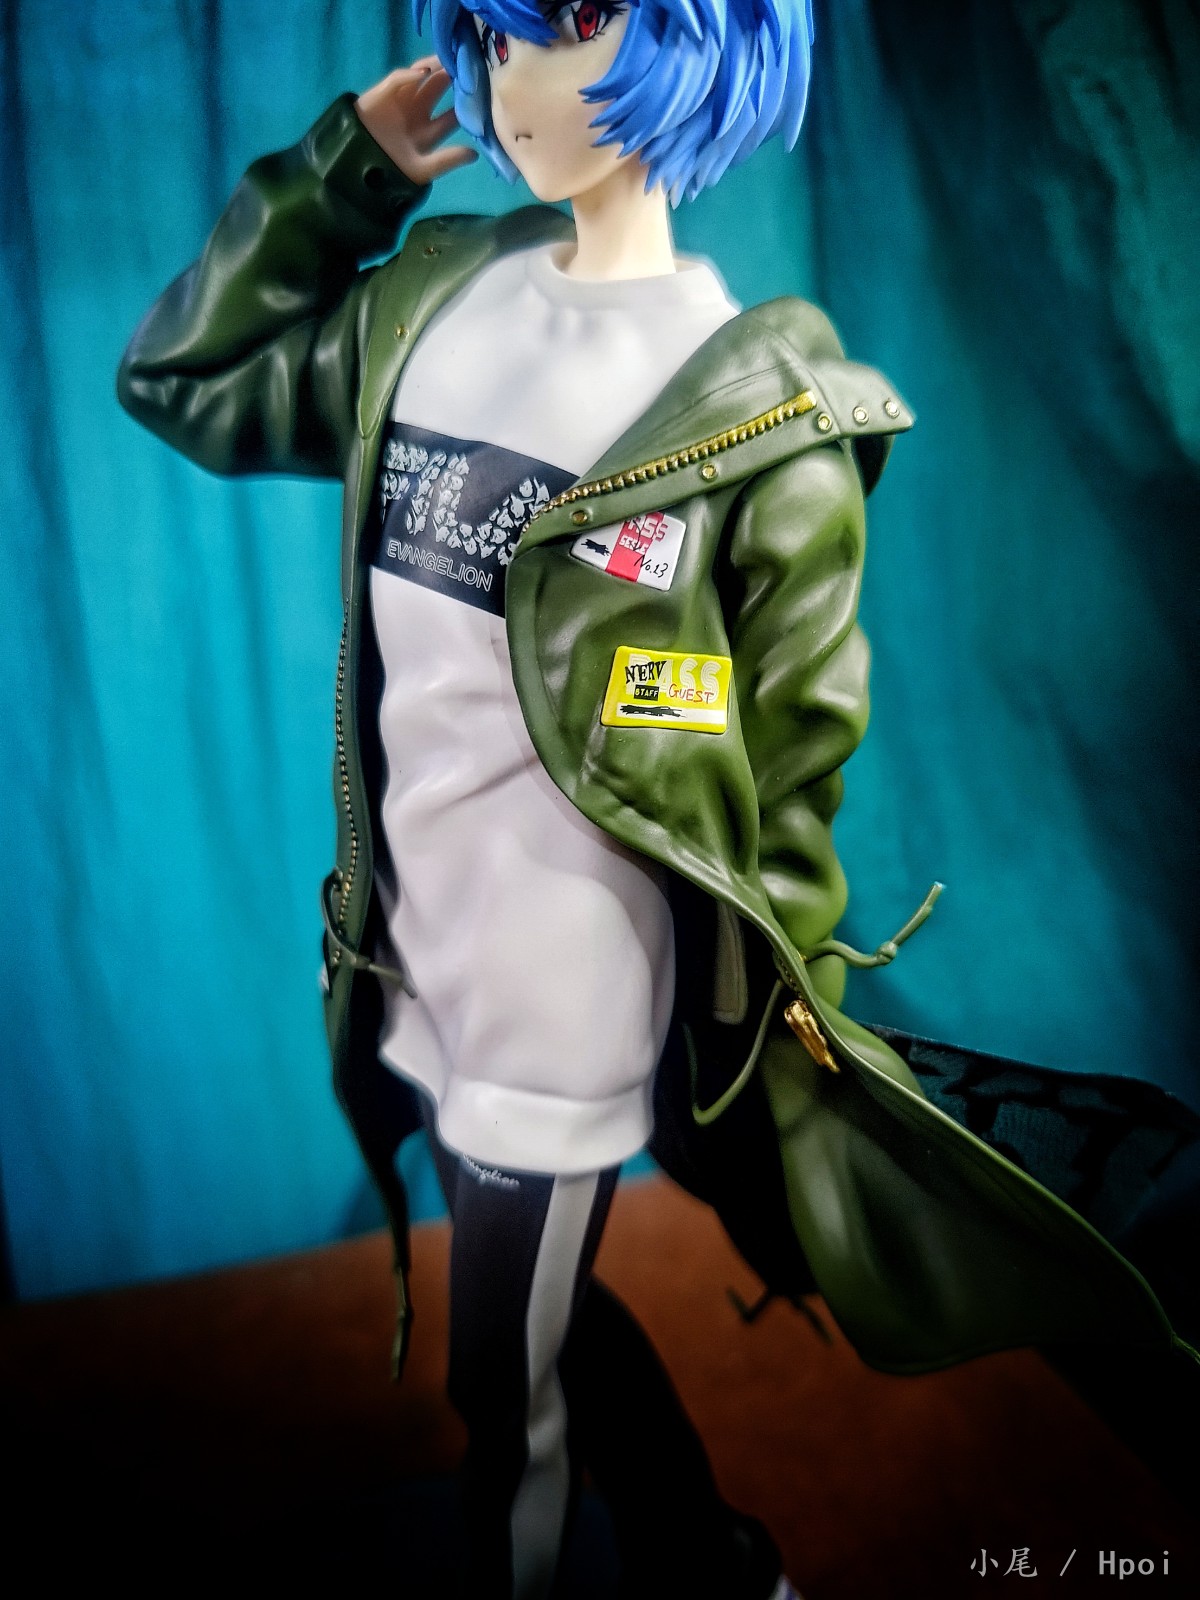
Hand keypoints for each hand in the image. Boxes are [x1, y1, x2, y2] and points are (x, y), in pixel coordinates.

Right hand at [356, 58, 477, 185]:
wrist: (357, 168)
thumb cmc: (390, 172)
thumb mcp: (423, 170)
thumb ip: (448, 160)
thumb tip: (475, 154)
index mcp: (429, 132)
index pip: (452, 115)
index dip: (465, 105)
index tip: (481, 94)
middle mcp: (417, 113)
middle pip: (439, 89)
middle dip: (452, 77)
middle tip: (468, 64)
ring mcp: (401, 101)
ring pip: (421, 77)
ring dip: (435, 67)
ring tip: (450, 59)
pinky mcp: (384, 92)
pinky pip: (398, 78)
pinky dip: (410, 74)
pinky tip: (424, 72)